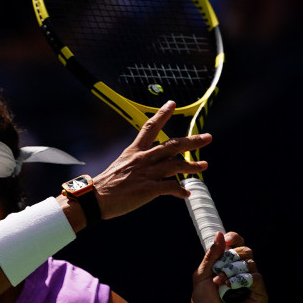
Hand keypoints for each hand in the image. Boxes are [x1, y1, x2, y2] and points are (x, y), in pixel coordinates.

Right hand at [91, 101, 210, 219]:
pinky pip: (171, 187)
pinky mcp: (148, 189)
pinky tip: (186, 194)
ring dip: (192, 165)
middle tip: (208, 137)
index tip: (172, 103)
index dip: (162, 114)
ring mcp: (146, 174)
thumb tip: (158, 167)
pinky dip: (180, 191)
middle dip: (192, 141)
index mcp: (134, 151)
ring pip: (176, 165)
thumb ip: (140, 164)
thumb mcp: (122, 167)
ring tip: (203, 166)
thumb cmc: (106, 185)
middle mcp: (142, 159)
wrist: (95, 199)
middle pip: (172, 146)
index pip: (150, 127)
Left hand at [192, 231, 267, 302]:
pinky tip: (231, 288)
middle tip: (218, 272)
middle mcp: (242, 271)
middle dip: (229, 258)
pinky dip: (241, 281)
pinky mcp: (260, 294)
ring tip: (221, 284)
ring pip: (250, 263)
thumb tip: (221, 235)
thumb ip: (211, 257)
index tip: (228, 240)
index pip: (238, 244)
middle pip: (245, 251)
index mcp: (229, 265)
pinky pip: (256, 278)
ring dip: (231, 272)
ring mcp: (252, 282)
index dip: (234, 238)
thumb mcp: (201, 277)